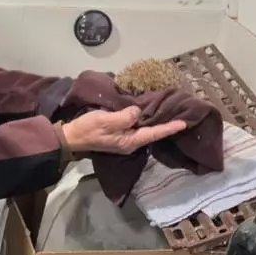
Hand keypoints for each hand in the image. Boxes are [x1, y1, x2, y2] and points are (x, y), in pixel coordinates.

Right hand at [61, 106, 186, 154]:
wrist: (71, 137)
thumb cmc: (88, 129)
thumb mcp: (106, 120)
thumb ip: (125, 117)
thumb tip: (137, 111)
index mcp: (130, 141)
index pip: (154, 133)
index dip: (169, 128)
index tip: (184, 123)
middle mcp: (130, 143)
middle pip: (151, 133)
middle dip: (165, 125)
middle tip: (178, 115)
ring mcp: (124, 140)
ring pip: (144, 130)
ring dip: (154, 122)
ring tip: (165, 113)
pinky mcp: (117, 135)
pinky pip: (135, 128)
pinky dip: (142, 121)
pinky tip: (144, 114)